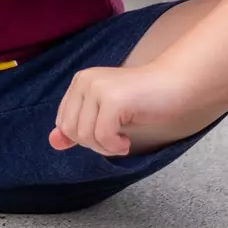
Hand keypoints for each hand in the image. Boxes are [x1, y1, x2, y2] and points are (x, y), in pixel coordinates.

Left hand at [48, 62, 192, 156]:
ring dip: (106, 147)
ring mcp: (98, 88)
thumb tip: (52, 142)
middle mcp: (85, 80)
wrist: (175, 85)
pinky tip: (127, 141)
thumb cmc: (143, 101)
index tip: (107, 132)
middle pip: (72, 131)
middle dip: (94, 144)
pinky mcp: (114, 99)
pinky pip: (103, 137)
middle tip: (116, 138)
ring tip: (122, 139)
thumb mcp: (104, 115)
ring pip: (85, 136)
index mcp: (80, 81)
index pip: (64, 123)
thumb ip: (77, 127)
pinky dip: (115, 146)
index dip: (84, 137)